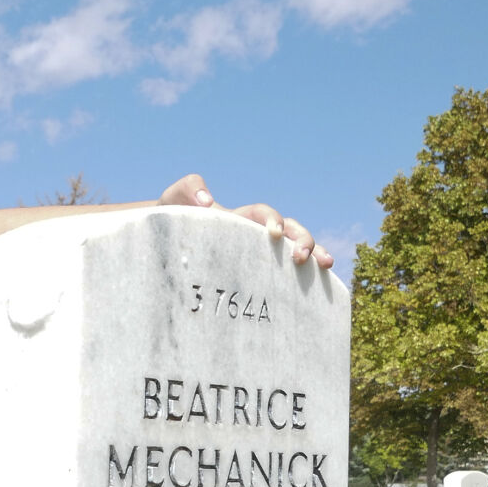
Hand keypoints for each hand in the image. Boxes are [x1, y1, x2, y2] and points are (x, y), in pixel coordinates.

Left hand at [157, 174, 333, 268]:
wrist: (162, 244)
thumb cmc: (171, 220)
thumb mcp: (173, 199)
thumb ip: (189, 190)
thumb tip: (209, 201)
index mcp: (237, 218)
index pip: (262, 214)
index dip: (272, 219)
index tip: (272, 233)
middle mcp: (253, 235)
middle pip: (289, 229)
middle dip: (301, 238)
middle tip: (302, 257)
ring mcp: (257, 255)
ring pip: (294, 250)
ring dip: (313, 254)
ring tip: (326, 265)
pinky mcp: (254, 276)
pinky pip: (284, 277)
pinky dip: (305, 280)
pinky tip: (315, 296)